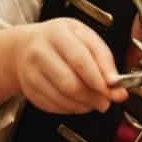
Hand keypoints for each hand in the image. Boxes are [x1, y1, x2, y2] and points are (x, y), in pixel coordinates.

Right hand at [13, 19, 127, 114]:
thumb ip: (103, 59)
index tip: (113, 90)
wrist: (24, 46)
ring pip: (62, 98)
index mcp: (58, 33)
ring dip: (83, 105)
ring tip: (93, 102)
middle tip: (105, 101)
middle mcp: (40, 52)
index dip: (98, 80)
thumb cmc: (59, 40)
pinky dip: (70, 108)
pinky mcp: (29, 89)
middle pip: (70, 83)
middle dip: (93, 97)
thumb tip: (116, 84)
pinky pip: (53, 106)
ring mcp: (31, 72)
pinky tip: (77, 102)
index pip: (80, 60)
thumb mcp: (84, 37)